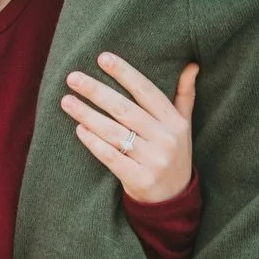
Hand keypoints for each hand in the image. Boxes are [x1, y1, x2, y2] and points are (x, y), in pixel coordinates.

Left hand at [62, 54, 199, 203]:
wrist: (174, 199)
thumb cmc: (173, 153)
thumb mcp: (184, 125)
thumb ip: (185, 95)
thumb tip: (192, 65)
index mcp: (174, 122)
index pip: (146, 91)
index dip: (124, 73)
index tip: (102, 58)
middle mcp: (165, 139)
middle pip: (125, 110)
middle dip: (97, 91)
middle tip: (73, 78)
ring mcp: (153, 161)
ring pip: (114, 133)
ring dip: (88, 115)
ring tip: (67, 101)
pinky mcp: (139, 179)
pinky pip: (112, 157)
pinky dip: (94, 143)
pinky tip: (79, 129)